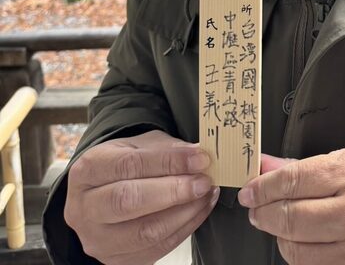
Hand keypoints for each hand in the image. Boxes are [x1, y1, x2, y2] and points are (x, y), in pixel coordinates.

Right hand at [64, 130, 218, 264]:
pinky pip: (155, 250)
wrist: (103, 192)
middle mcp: (85, 207)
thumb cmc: (125, 163)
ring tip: (206, 194)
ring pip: (144, 232)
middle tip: (203, 181)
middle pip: (129, 201)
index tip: (200, 158)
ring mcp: (97, 238)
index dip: (168, 162)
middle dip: (173, 192)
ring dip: (184, 213)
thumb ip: (167, 149)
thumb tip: (198, 155)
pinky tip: (199, 210)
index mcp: (88, 170)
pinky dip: (184, 229)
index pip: (128, 165)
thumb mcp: (140, 144)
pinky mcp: (115, 260)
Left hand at [238, 147, 344, 264]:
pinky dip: (299, 254)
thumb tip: (262, 167)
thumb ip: (300, 166)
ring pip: (296, 249)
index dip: (263, 187)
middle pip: (291, 217)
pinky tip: (305, 241)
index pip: (293, 181)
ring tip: (286, 223)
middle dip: (264, 213)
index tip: (250, 190)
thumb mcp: (344, 160)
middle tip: (257, 208)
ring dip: (281, 236)